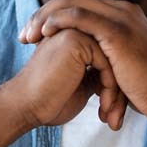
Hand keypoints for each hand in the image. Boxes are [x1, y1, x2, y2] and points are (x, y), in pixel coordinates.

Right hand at [3, 28, 126, 129]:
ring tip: (111, 115)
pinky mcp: (75, 39)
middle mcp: (74, 28)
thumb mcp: (82, 85)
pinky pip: (107, 62)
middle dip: (119, 89)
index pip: (109, 56)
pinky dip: (110, 88)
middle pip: (114, 56)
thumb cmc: (50, 101)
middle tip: (117, 117)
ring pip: (114, 60)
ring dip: (116, 91)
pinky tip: (104, 107)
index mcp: (74, 37)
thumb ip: (98, 73)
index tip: (114, 112)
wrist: (26, 107)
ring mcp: (74, 30)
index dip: (115, 85)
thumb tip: (119, 76)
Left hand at [19, 0, 146, 124]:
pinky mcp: (118, 31)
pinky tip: (44, 35)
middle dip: (42, 14)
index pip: (78, 3)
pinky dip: (58, 22)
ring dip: (44, 17)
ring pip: (71, 2)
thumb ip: (103, 56)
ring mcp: (121, 17)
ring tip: (28, 37)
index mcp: (121, 15)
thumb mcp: (121, 65)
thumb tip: (83, 64)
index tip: (32, 36)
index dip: (51, 16)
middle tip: (24, 35)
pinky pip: (80, 16)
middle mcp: (121, 9)